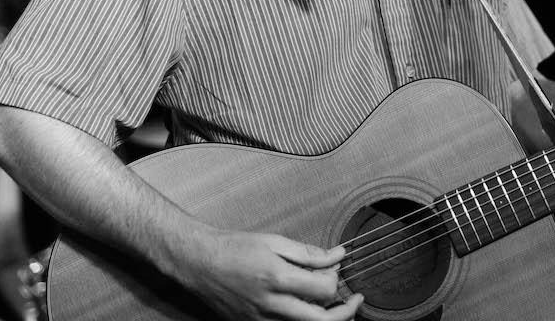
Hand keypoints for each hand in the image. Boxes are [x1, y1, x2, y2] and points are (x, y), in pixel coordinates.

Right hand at [176, 229, 363, 319]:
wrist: (200, 263)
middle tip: (355, 301)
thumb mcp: (275, 242)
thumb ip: (309, 253)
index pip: (325, 290)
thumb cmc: (234, 248)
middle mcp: (271, 304)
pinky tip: (307, 310)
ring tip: (335, 307)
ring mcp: (261, 320)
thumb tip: (336, 255)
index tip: (338, 270)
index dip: (337, 281)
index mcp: (277, 278)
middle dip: (345, 312)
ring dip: (325, 320)